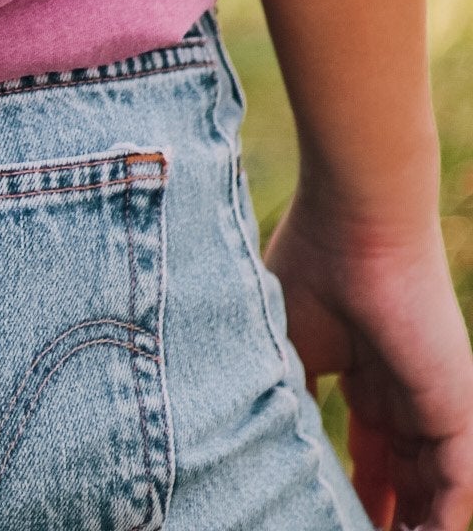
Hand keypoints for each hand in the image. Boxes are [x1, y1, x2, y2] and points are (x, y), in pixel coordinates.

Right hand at [266, 191, 472, 529]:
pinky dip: (436, 524)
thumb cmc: (311, 264)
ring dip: (406, 524)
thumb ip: (289, 397)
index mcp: (367, 376)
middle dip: (379, 515)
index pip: (367, 453)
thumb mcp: (287, 346)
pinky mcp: (459, 411)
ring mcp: (436, 405)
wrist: (356, 219)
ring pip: (430, 493)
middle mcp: (406, 396)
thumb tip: (267, 445)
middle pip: (401, 480)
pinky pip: (457, 491)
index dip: (349, 491)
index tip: (316, 513)